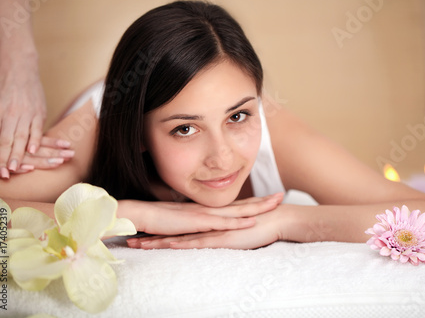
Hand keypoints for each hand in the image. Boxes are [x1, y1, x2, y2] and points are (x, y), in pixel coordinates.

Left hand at [0, 68, 46, 177]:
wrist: (20, 69)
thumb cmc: (1, 87)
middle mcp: (9, 114)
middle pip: (5, 140)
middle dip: (3, 159)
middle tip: (3, 174)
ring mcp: (25, 114)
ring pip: (20, 137)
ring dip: (18, 154)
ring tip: (16, 168)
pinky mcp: (38, 113)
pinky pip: (37, 129)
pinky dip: (35, 140)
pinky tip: (32, 151)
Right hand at [9, 136, 73, 173]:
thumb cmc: (7, 149)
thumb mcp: (18, 144)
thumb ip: (32, 146)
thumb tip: (51, 150)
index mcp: (22, 140)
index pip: (41, 141)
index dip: (54, 143)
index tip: (69, 144)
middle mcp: (17, 147)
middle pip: (38, 150)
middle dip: (55, 152)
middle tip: (72, 154)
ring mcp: (9, 155)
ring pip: (28, 158)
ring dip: (43, 161)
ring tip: (60, 162)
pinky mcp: (1, 163)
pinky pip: (10, 167)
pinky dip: (20, 167)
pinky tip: (31, 169)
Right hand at [125, 193, 284, 247]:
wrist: (142, 214)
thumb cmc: (160, 218)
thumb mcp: (183, 222)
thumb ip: (196, 224)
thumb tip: (204, 228)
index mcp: (207, 210)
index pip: (234, 205)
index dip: (252, 202)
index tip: (268, 199)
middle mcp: (209, 209)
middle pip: (241, 205)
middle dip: (262, 201)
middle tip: (281, 196)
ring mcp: (205, 214)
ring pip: (236, 210)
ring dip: (257, 208)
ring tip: (275, 204)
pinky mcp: (198, 222)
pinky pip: (222, 222)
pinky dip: (238, 221)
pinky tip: (251, 221)